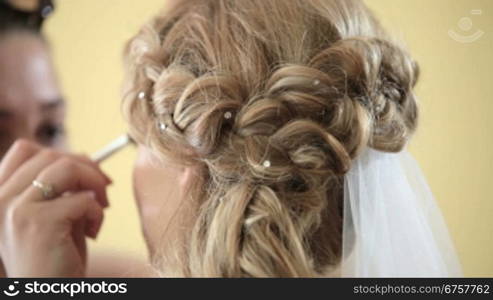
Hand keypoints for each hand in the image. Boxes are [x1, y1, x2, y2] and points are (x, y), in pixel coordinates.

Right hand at [0, 140, 110, 276]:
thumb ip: (62, 186)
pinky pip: (83, 198)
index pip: (25, 149)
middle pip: (50, 154)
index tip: (86, 171)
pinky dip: (97, 212)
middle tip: (105, 190)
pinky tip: (93, 232)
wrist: (49, 295)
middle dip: (87, 168)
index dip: (62, 154)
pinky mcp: (37, 222)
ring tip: (101, 208)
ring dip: (95, 183)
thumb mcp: (54, 214)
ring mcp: (15, 209)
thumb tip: (86, 159)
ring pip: (67, 167)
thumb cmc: (55, 258)